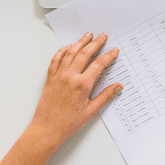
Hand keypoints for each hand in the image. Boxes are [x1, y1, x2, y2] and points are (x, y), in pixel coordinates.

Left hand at [25, 32, 122, 150]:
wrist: (47, 129)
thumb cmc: (68, 123)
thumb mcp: (91, 111)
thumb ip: (105, 96)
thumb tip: (118, 87)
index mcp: (82, 85)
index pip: (99, 64)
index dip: (108, 55)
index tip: (114, 50)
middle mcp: (70, 77)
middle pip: (85, 54)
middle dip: (96, 43)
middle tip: (103, 36)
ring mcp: (59, 76)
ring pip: (70, 53)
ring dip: (80, 42)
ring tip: (87, 35)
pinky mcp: (50, 78)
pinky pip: (56, 59)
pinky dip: (62, 51)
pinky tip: (67, 47)